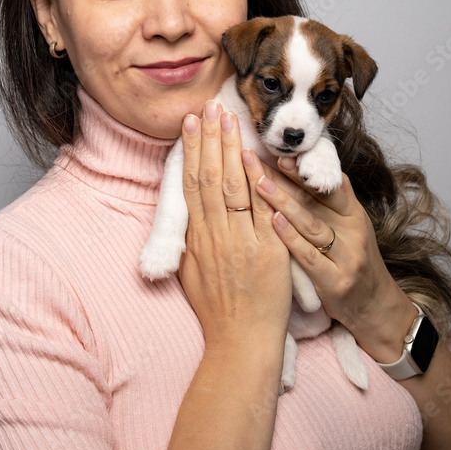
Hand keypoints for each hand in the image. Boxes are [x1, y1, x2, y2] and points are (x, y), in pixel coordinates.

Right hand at [176, 101, 293, 353]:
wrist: (240, 342)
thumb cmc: (217, 311)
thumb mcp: (191, 272)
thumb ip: (188, 241)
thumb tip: (184, 215)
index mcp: (196, 237)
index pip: (191, 184)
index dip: (190, 151)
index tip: (191, 124)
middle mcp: (214, 234)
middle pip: (210, 176)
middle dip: (210, 138)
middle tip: (212, 106)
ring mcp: (240, 240)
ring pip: (233, 186)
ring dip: (231, 149)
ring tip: (231, 119)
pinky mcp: (266, 250)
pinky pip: (262, 210)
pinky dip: (260, 182)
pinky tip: (257, 158)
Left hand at [252, 154, 417, 362]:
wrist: (375, 308)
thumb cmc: (354, 261)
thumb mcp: (353, 226)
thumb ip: (335, 198)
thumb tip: (316, 162)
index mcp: (354, 214)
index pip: (327, 185)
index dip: (303, 169)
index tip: (279, 152)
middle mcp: (352, 232)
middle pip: (314, 200)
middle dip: (285, 178)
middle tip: (257, 158)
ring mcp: (345, 257)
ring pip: (310, 224)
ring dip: (283, 202)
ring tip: (259, 183)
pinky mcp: (335, 282)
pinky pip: (309, 256)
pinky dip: (290, 238)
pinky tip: (273, 223)